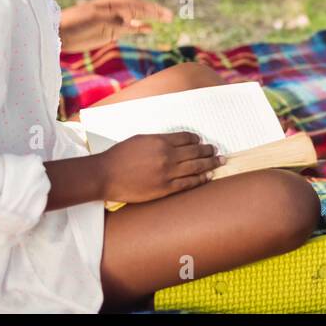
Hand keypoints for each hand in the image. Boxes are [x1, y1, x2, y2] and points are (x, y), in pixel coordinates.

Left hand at [58, 0, 173, 51]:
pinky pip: (129, 29)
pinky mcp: (111, 31)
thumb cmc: (74, 22)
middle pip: (139, 9)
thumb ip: (113, 19)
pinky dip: (140, 28)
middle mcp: (115, 10)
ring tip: (166, 18)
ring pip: (137, 18)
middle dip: (155, 11)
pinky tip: (150, 29)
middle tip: (170, 15)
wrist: (60, 33)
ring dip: (151, 18)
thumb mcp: (93, 19)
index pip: (134, 4)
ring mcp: (114, 21)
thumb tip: (132, 22)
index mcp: (111, 3)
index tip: (162, 13)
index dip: (149, 8)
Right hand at [98, 131, 223, 203]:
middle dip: (208, 150)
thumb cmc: (120, 155)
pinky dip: (200, 179)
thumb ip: (159, 140)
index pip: (186, 138)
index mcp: (160, 141)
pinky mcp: (164, 188)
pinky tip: (208, 177)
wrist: (106, 175)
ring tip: (219, 161)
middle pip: (195, 151)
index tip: (200, 140)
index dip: (196, 139)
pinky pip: (188, 183)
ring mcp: (167, 173)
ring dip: (210, 163)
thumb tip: (175, 142)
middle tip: (217, 150)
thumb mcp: (141, 139)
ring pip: (196, 167)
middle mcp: (167, 156)